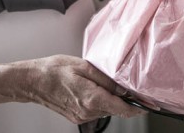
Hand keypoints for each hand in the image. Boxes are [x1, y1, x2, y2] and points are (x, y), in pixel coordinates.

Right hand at [21, 55, 143, 123]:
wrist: (33, 81)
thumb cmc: (54, 70)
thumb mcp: (84, 67)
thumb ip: (106, 79)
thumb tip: (123, 87)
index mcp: (91, 98)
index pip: (123, 109)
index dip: (139, 108)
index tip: (150, 105)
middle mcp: (88, 111)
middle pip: (116, 109)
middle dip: (125, 100)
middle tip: (128, 86)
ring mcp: (82, 116)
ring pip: (106, 109)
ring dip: (111, 99)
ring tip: (100, 82)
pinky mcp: (77, 117)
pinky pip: (96, 110)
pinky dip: (100, 101)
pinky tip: (91, 88)